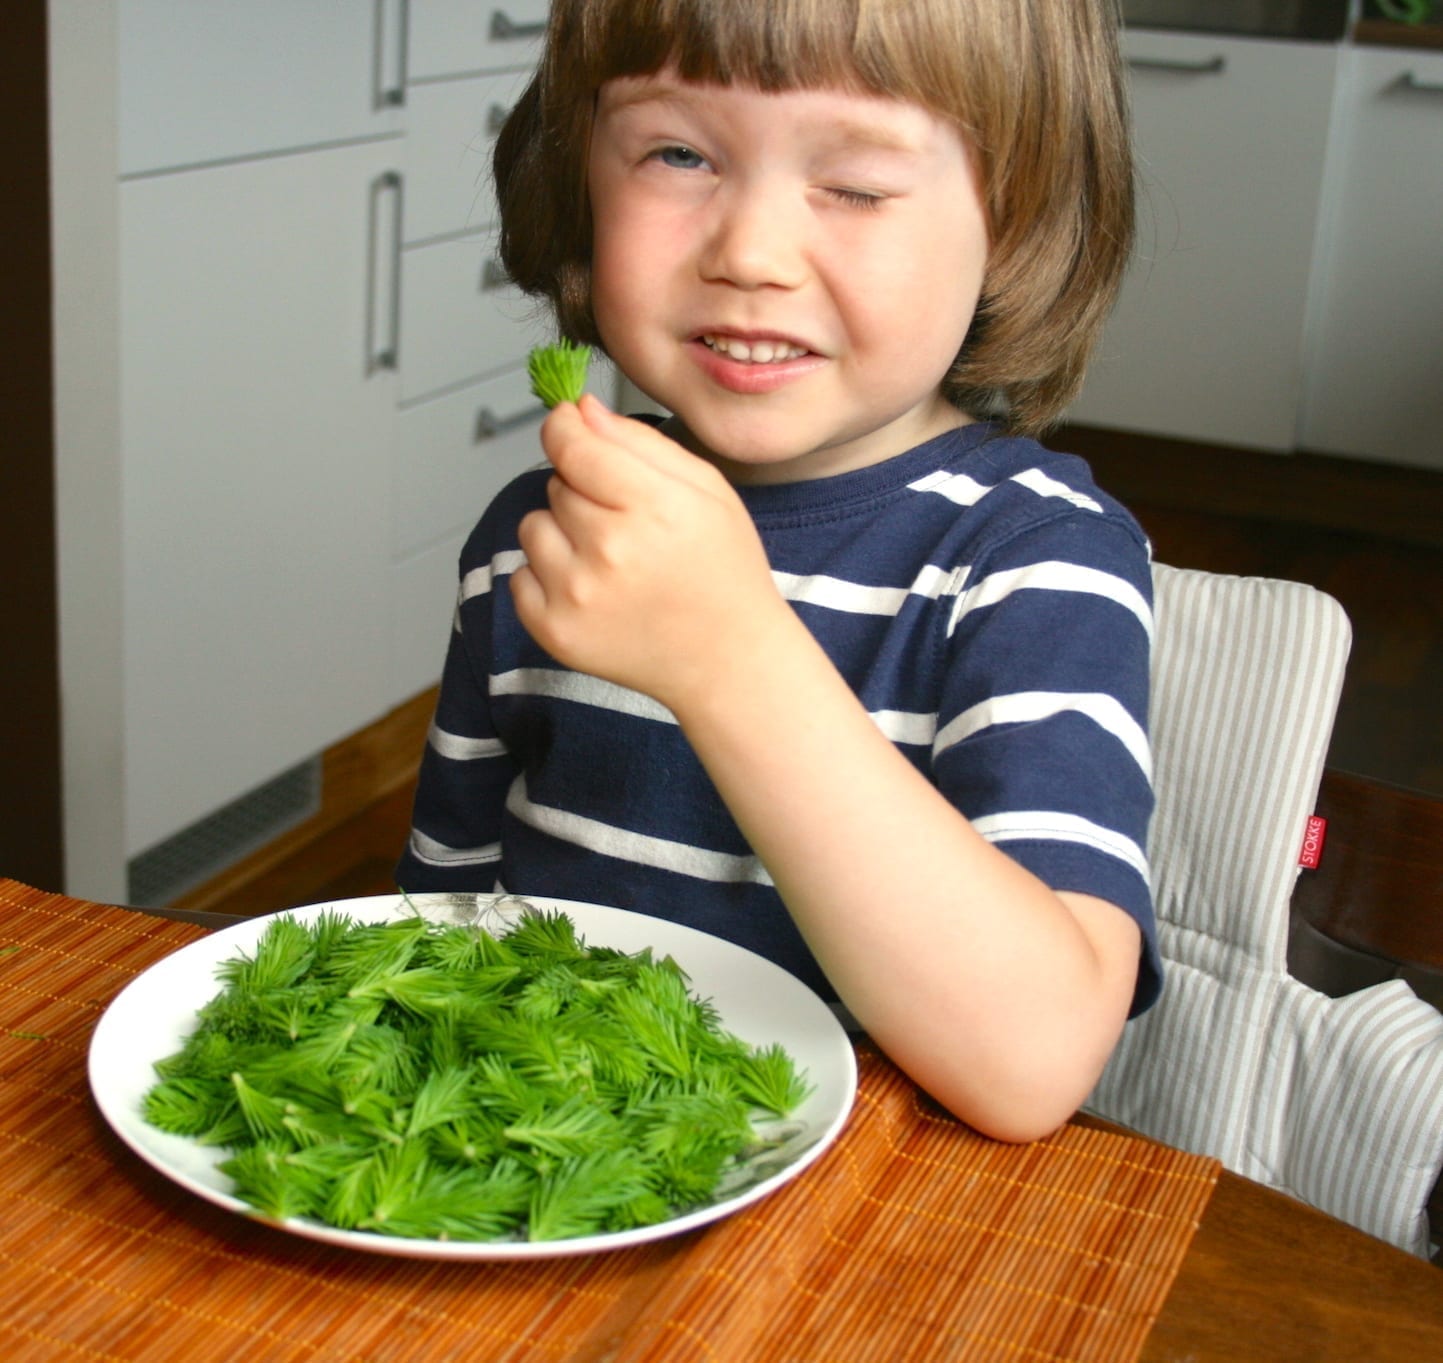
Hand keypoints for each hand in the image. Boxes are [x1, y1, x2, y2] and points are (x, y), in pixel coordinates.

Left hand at [511, 395, 788, 710]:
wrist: (728, 660)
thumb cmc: (724, 572)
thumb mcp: (707, 490)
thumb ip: (640, 442)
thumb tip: (582, 410)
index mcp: (652, 506)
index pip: (571, 445)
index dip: (563, 427)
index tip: (567, 425)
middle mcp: (609, 549)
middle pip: (556, 484)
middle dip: (583, 493)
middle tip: (628, 525)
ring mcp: (576, 595)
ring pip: (532, 527)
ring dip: (562, 535)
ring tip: (610, 560)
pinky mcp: (554, 631)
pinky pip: (520, 576)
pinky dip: (548, 579)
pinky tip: (594, 591)